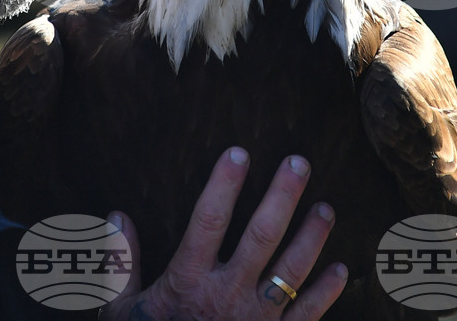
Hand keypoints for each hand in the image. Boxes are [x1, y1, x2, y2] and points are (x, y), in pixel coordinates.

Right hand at [100, 148, 346, 320]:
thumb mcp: (120, 310)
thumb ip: (119, 263)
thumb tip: (116, 216)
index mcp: (188, 281)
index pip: (208, 220)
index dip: (224, 184)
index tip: (238, 152)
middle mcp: (227, 295)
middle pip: (261, 235)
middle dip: (282, 196)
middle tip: (299, 162)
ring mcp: (256, 320)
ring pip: (291, 270)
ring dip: (312, 237)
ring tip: (326, 207)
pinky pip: (306, 315)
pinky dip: (326, 293)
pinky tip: (340, 270)